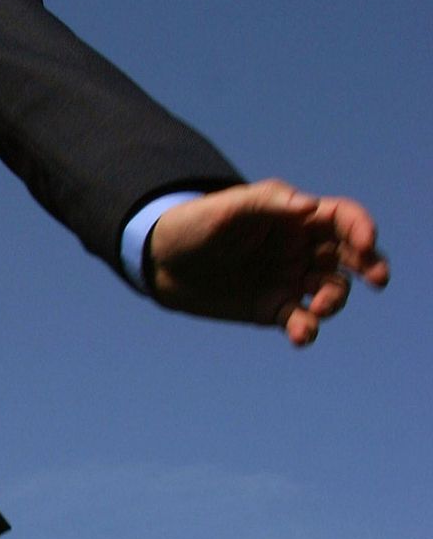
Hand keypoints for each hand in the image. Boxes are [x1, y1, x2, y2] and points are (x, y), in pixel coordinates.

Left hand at [149, 179, 388, 345]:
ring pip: (331, 291)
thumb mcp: (225, 207)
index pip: (341, 218)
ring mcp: (290, 279)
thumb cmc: (194, 223)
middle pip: (350, 256)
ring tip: (317, 309)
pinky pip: (302, 321)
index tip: (364, 242)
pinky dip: (308, 329)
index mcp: (294, 217)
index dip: (360, 227)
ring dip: (334, 300)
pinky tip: (302, 335)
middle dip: (370, 265)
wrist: (160, 260)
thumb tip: (310, 206)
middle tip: (377, 277)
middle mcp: (300, 248)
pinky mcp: (274, 308)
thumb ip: (266, 202)